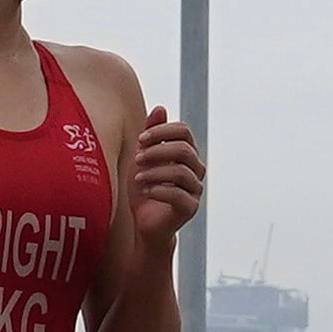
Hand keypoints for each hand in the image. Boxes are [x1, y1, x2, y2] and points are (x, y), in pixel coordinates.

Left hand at [127, 105, 203, 244]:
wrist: (144, 224)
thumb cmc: (144, 188)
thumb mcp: (141, 159)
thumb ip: (150, 135)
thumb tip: (160, 107)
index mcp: (186, 154)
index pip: (184, 131)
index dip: (162, 131)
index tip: (140, 139)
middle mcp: (196, 170)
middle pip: (184, 150)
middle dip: (157, 151)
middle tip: (137, 159)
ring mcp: (195, 189)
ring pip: (181, 172)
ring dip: (155, 172)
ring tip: (138, 178)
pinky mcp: (190, 208)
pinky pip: (178, 195)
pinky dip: (158, 190)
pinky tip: (145, 191)